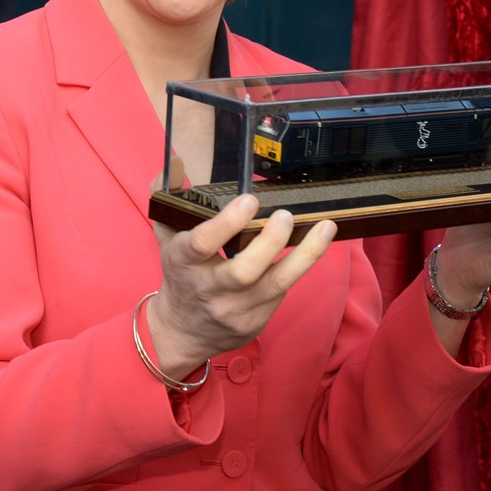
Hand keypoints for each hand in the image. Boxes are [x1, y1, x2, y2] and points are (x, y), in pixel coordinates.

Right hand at [146, 177, 336, 377]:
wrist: (181, 331)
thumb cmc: (180, 275)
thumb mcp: (166, 237)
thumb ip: (168, 197)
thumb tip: (176, 160)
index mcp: (183, 263)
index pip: (202, 244)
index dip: (227, 223)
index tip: (249, 200)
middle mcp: (208, 289)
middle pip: (242, 271)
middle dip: (270, 241)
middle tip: (286, 216)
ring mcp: (234, 309)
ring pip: (275, 284)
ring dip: (304, 256)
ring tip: (325, 228)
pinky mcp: (255, 322)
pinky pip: (282, 293)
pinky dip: (299, 268)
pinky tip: (313, 247)